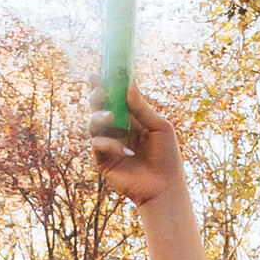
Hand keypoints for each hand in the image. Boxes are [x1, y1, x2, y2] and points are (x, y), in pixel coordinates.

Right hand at [88, 84, 184, 201]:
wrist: (165, 187)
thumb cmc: (167, 157)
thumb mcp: (159, 127)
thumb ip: (142, 107)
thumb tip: (129, 84)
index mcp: (131, 118)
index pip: (114, 97)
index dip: (105, 84)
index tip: (98, 71)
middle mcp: (117, 129)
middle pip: (98, 107)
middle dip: (95, 96)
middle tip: (99, 89)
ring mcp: (108, 144)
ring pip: (92, 123)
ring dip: (99, 116)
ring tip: (112, 116)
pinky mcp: (102, 160)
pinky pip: (97, 144)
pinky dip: (110, 144)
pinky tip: (127, 151)